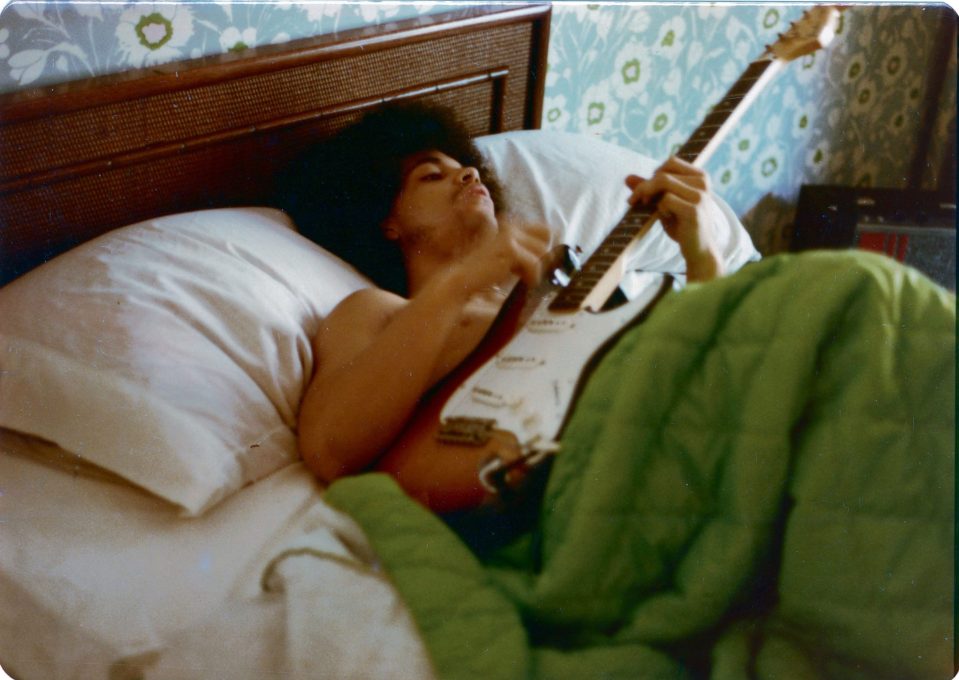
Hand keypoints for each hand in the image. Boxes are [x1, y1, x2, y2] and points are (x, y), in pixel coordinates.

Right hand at [450, 218, 552, 296]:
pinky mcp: (510, 248)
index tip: (545, 263)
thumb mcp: (510, 259)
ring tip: (524, 277)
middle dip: (544, 256)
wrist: (464, 280)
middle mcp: (511, 225)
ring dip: (536, 267)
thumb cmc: (487, 273)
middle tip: (533, 272)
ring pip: (542, 251)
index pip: (544, 229)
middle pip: (546, 236)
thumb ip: (528, 253)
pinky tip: (523, 282)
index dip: (548, 246)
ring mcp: (510, 235)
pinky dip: (532, 276)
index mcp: (511, 224)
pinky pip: (534, 263)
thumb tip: (554, 255)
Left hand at [625, 156, 723, 281]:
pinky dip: (659, 208)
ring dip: (648, 195)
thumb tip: (627, 178)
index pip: (671, 162)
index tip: (644, 191)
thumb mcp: (665, 204)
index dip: (653, 174)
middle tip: (635, 201)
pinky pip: (666, 200)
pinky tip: (665, 218)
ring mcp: (700, 196)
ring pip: (663, 183)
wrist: (698, 250)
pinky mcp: (694, 211)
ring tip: (646, 207)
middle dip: (644, 186)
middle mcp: (702, 183)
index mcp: (700, 177)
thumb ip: (650, 190)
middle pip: (663, 173)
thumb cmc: (682, 225)